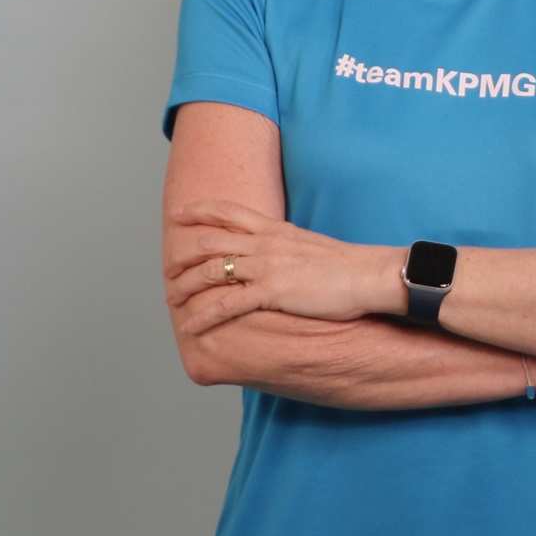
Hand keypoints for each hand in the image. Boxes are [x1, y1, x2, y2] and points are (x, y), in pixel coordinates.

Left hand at [165, 199, 372, 335]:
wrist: (368, 275)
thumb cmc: (346, 265)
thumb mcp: (308, 246)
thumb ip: (285, 246)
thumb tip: (276, 255)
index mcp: (274, 229)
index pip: (228, 211)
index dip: (199, 210)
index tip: (179, 214)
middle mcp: (265, 243)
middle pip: (209, 240)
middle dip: (182, 255)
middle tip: (168, 269)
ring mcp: (266, 266)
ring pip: (211, 270)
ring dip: (185, 285)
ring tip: (171, 299)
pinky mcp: (272, 291)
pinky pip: (227, 303)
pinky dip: (204, 314)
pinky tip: (190, 325)